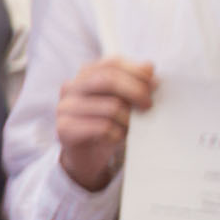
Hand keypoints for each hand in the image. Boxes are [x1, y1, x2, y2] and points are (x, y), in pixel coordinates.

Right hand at [52, 56, 156, 192]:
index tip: (155, 85)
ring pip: (110, 106)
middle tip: (149, 106)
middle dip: (136, 91)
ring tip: (130, 128)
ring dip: (128, 119)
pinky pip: (102, 128)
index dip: (137, 72)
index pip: (112, 63)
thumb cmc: (108, 123)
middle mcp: (71, 87)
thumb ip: (135, 83)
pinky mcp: (65, 129)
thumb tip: (149, 67)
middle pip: (108, 80)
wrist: (87, 155)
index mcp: (85, 75)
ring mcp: (65, 107)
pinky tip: (116, 137)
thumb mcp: (123, 102)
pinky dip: (117, 134)